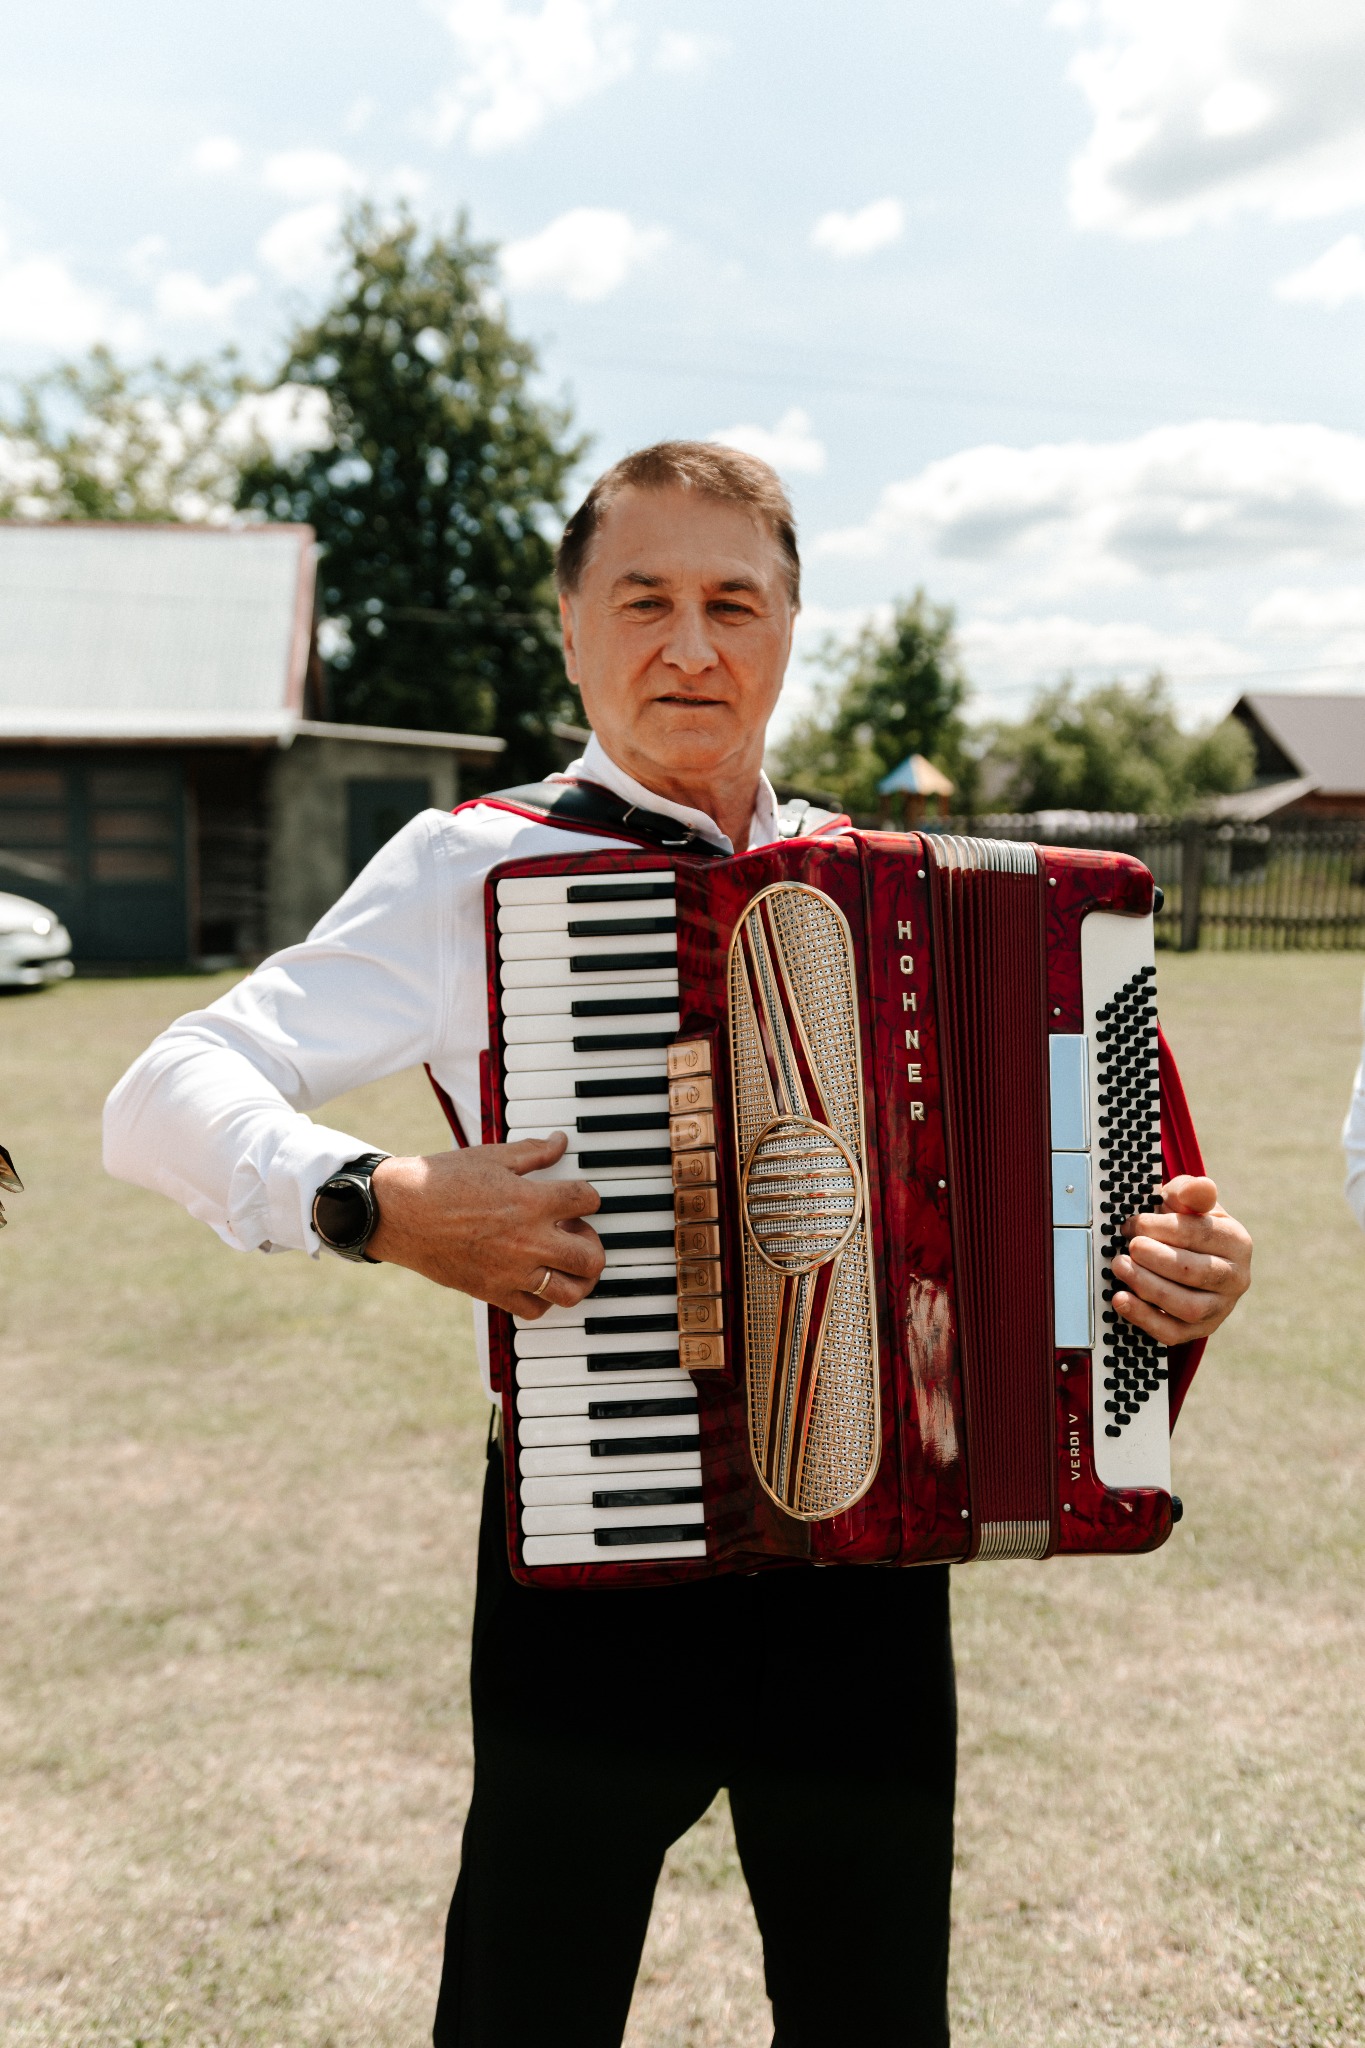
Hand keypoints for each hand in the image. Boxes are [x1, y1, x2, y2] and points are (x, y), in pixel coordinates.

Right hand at [368, 1133, 604, 1317]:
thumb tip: (560, 1143)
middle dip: (594, 1244)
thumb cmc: (442, 1181)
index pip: (588, 1200)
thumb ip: (533, 1153)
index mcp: (531, 1202)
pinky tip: (538, 1280)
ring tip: (565, 1262)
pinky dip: (544, 1299)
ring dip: (578, 1278)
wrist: (400, 1212)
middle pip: (590, 1257)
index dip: (591, 1196)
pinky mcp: (492, 1291)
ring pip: (571, 1291)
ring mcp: (512, 1272)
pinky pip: (535, 1310)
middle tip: (578, 1233)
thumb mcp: (492, 1157)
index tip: (580, 1197)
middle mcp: (528, 1241)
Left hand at [1111, 1174, 1250, 1347]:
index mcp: (1236, 1241)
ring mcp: (1220, 1308)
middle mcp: (1236, 1278)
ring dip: (1148, 1287)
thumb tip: (1199, 1188)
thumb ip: (1191, 1191)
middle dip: (1156, 1259)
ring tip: (1120, 1267)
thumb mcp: (1187, 1201)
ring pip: (1188, 1307)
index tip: (1133, 1223)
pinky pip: (1172, 1333)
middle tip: (1129, 1247)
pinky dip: (1143, 1318)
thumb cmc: (1184, 1225)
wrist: (1186, 1255)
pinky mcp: (1199, 1330)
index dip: (1161, 1228)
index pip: (1201, 1234)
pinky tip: (1121, 1299)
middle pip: (1196, 1273)